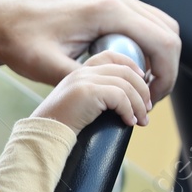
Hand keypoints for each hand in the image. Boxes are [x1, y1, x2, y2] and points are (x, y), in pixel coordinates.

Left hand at [0, 0, 181, 101]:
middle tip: (150, 98)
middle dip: (166, 67)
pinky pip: (141, 22)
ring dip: (158, 56)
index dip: (166, 76)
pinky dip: (146, 45)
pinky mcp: (105, 3)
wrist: (0, 22)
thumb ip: (86, 82)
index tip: (153, 101)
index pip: (163, 42)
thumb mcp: (51, 70)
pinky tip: (129, 68)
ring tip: (141, 86)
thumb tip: (115, 97)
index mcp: (108, 11)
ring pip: (158, 25)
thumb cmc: (20, 43)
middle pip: (168, 32)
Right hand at [32, 50, 152, 131]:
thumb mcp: (78, 104)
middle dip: (142, 90)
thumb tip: (122, 102)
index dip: (132, 66)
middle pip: (125, 71)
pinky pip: (120, 97)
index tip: (142, 83)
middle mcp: (82, 72)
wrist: (44, 135)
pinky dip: (130, 110)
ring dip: (139, 104)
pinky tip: (129, 122)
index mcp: (79, 71)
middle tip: (147, 109)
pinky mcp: (88, 92)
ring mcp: (84, 80)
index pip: (111, 56)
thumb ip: (94, 96)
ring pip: (126, 85)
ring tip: (142, 120)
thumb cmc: (60, 126)